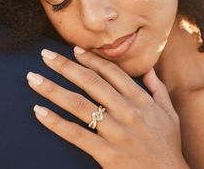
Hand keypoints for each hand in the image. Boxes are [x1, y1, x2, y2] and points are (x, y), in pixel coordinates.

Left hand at [27, 47, 188, 168]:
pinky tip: (38, 111)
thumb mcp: (169, 113)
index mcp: (140, 100)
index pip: (111, 72)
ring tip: (33, 78)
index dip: (91, 59)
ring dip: (53, 89)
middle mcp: (126, 111)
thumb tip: (149, 69)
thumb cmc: (167, 145)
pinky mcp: (105, 153)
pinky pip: (75, 134)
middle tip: (46, 55)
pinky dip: (55, 122)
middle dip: (65, 66)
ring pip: (78, 105)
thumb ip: (158, 88)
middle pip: (90, 83)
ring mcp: (115, 132)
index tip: (74, 50)